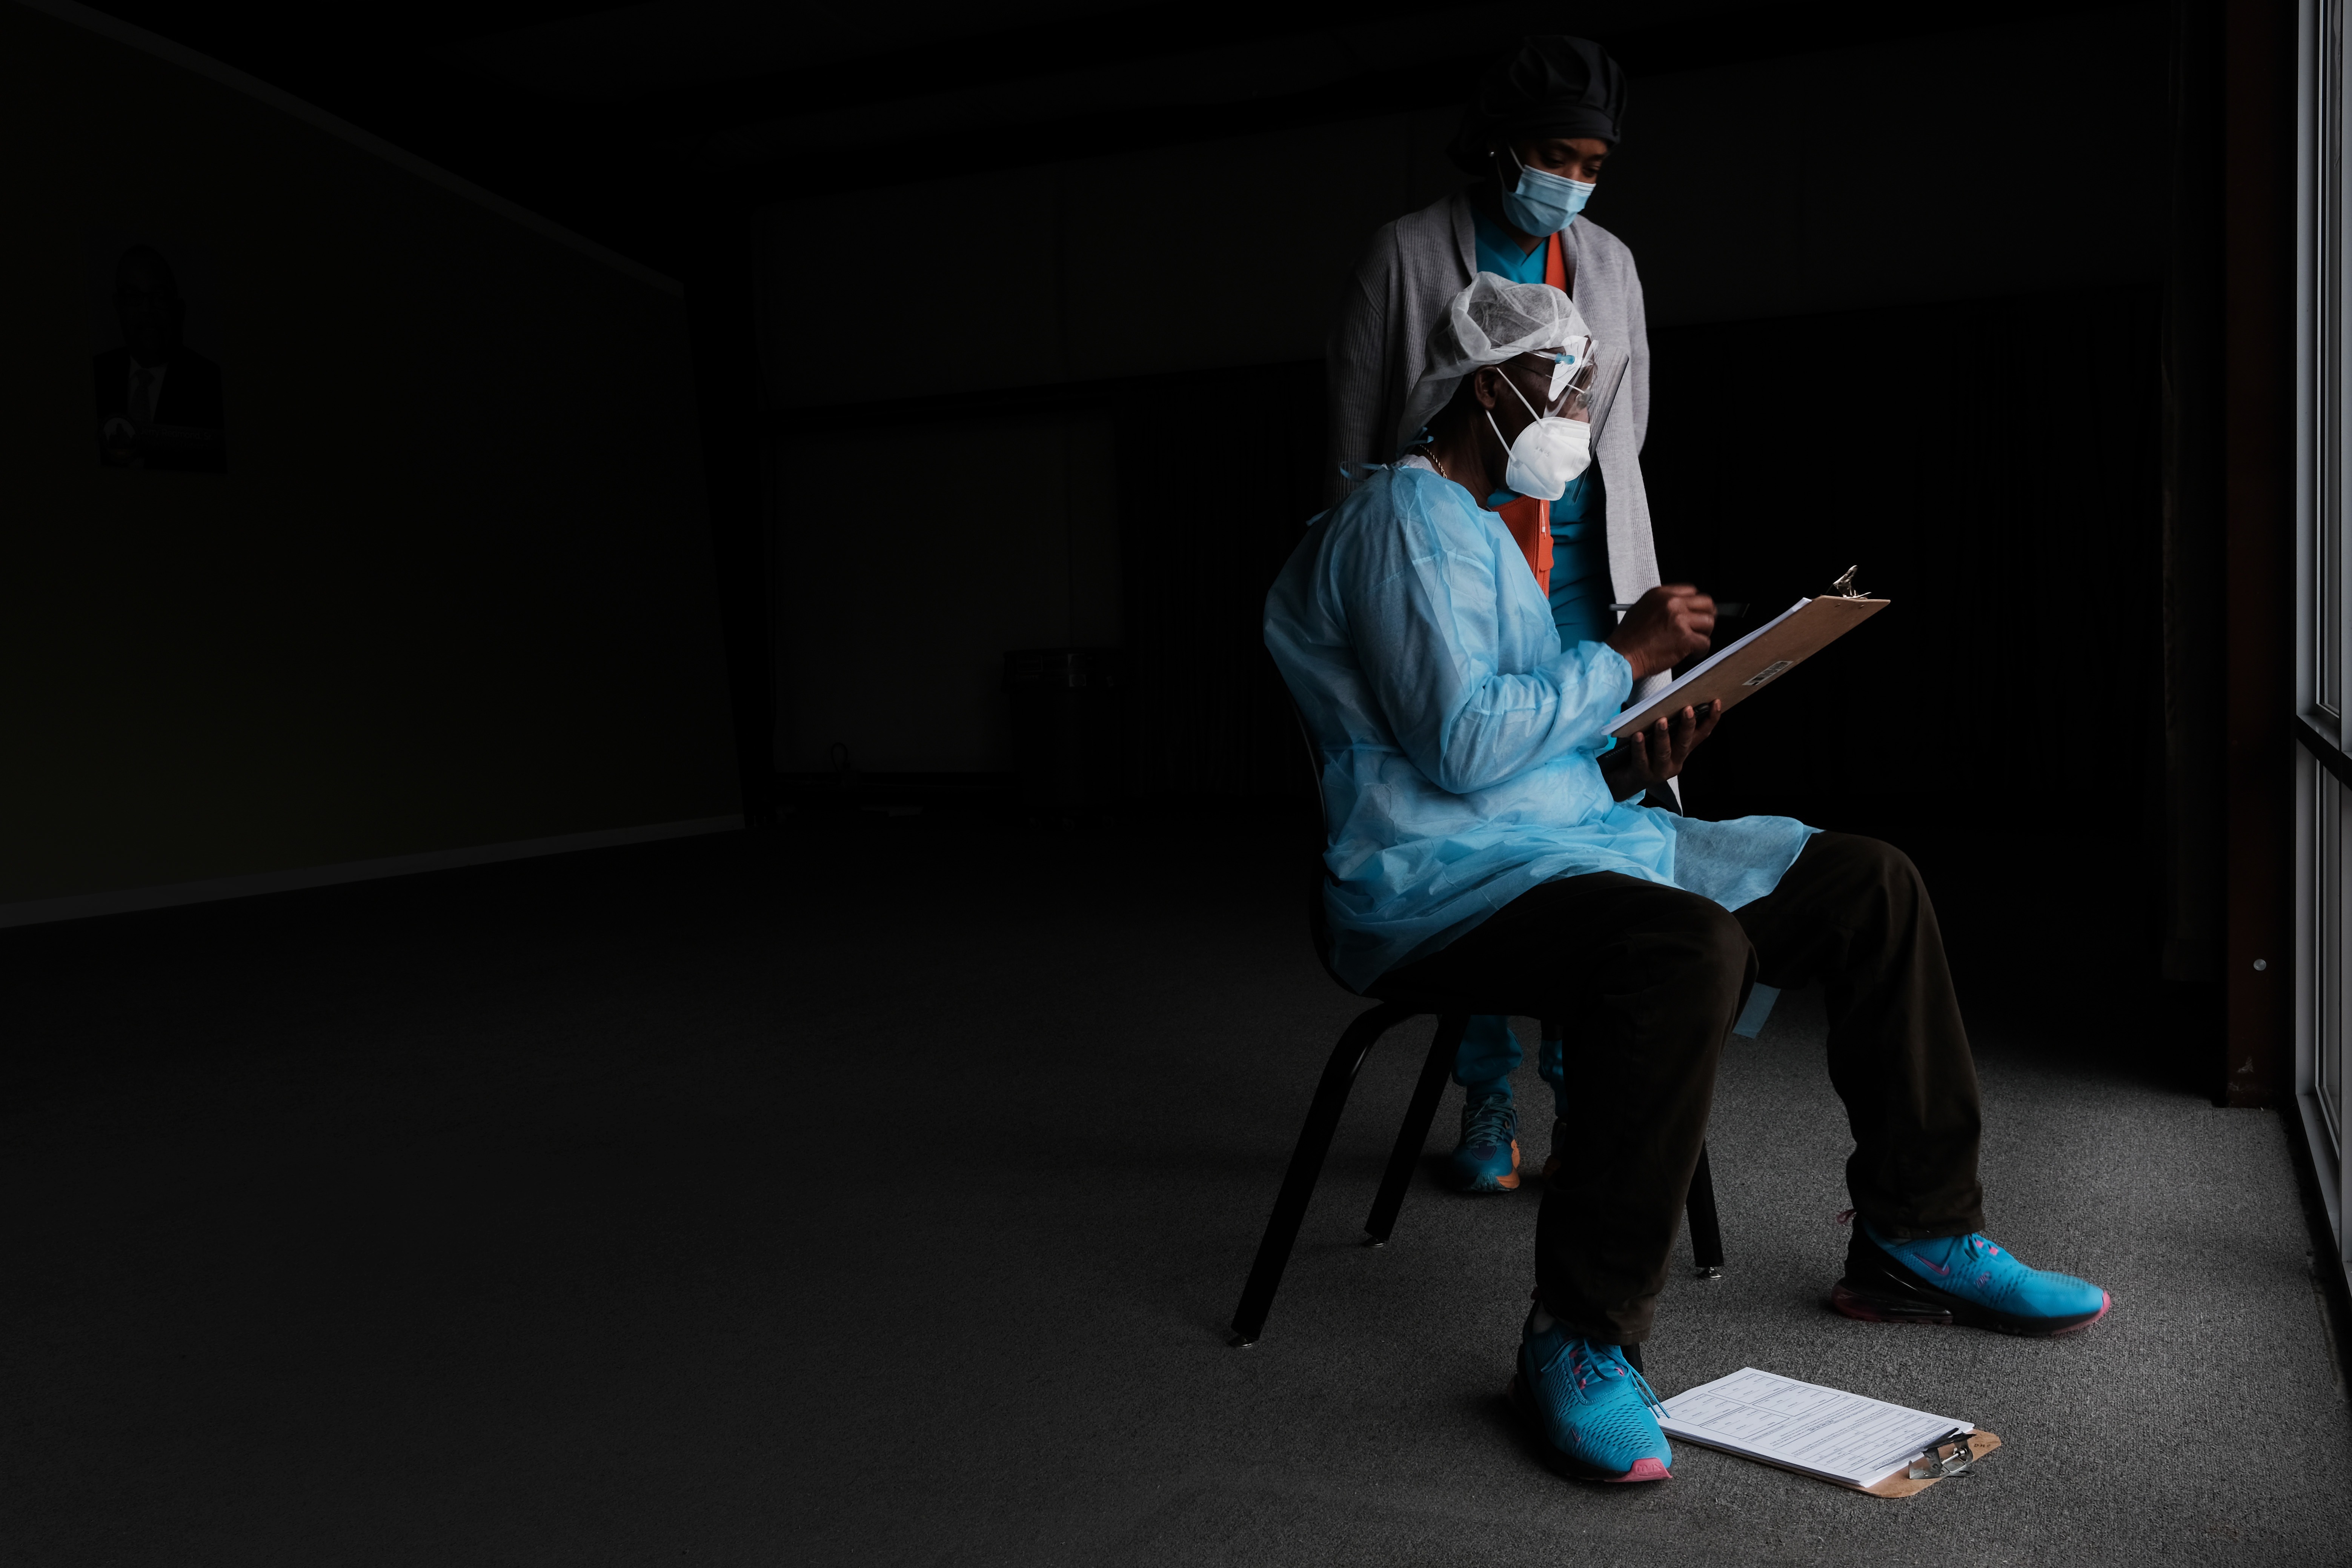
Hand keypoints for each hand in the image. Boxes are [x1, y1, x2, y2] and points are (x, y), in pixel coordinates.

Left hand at [1598, 701, 1722, 799]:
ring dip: (1663, 736)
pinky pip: (1641, 760)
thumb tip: (1668, 702)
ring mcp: (1659, 772)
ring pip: (1664, 752)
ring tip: (1661, 720)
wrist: (1619, 783)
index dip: (1710, 720)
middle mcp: (1674, 763)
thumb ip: (1665, 727)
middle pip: (1684, 743)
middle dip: (1687, 726)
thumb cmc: (1639, 754)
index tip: (1716, 702)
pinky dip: (1639, 747)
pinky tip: (1637, 735)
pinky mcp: (1641, 776)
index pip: (1701, 735)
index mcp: (1681, 752)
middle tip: (1688, 709)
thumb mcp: (1656, 739)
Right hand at [1605, 584, 1715, 680]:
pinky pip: (1705, 643)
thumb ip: (1662, 606)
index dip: (1695, 604)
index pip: (1691, 591)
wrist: (1622, 655)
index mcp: (1661, 594)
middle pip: (1706, 603)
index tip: (1694, 613)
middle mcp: (1672, 604)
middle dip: (1706, 615)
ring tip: (1693, 643)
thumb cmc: (1628, 638)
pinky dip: (1700, 651)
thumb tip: (1682, 610)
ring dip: (1704, 634)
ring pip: (1709, 623)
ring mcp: (1680, 620)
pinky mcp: (1685, 639)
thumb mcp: (1642, 609)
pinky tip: (1691, 654)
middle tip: (1701, 627)